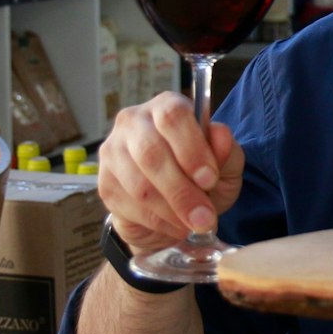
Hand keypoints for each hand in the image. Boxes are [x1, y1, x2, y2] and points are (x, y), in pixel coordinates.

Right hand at [96, 92, 245, 255]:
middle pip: (150, 152)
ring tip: (194, 224)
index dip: (192, 148)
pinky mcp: (105, 183)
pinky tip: (175, 226)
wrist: (174, 210)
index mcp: (166, 106)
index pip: (172, 116)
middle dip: (182, 190)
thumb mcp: (226, 167)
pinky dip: (158, 222)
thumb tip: (221, 136)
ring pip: (139, 185)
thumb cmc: (201, 179)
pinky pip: (129, 206)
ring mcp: (113, 151)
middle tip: (204, 216)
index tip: (210, 179)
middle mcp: (133, 122)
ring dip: (171, 211)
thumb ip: (227, 152)